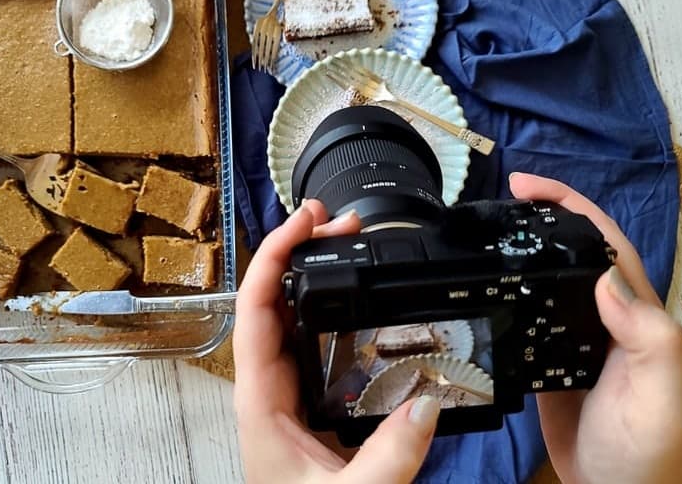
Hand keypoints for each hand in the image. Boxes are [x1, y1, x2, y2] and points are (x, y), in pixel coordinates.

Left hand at [233, 200, 440, 483]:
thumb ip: (388, 459)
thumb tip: (427, 407)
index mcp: (261, 397)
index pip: (255, 309)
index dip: (272, 257)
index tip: (304, 225)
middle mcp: (267, 382)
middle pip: (271, 297)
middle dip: (298, 250)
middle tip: (336, 222)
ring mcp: (286, 386)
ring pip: (289, 313)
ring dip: (311, 272)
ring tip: (343, 240)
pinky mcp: (307, 395)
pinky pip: (311, 336)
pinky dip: (328, 305)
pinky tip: (352, 293)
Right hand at [510, 172, 681, 483]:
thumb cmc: (652, 452)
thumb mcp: (662, 394)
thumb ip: (647, 336)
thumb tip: (605, 276)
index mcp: (633, 313)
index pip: (602, 240)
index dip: (567, 205)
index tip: (524, 186)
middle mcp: (603, 317)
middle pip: (570, 251)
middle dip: (537, 218)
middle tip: (493, 206)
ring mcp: (573, 339)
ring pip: (544, 280)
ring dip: (517, 251)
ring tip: (479, 238)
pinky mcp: (548, 362)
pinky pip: (525, 318)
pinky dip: (503, 294)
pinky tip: (478, 293)